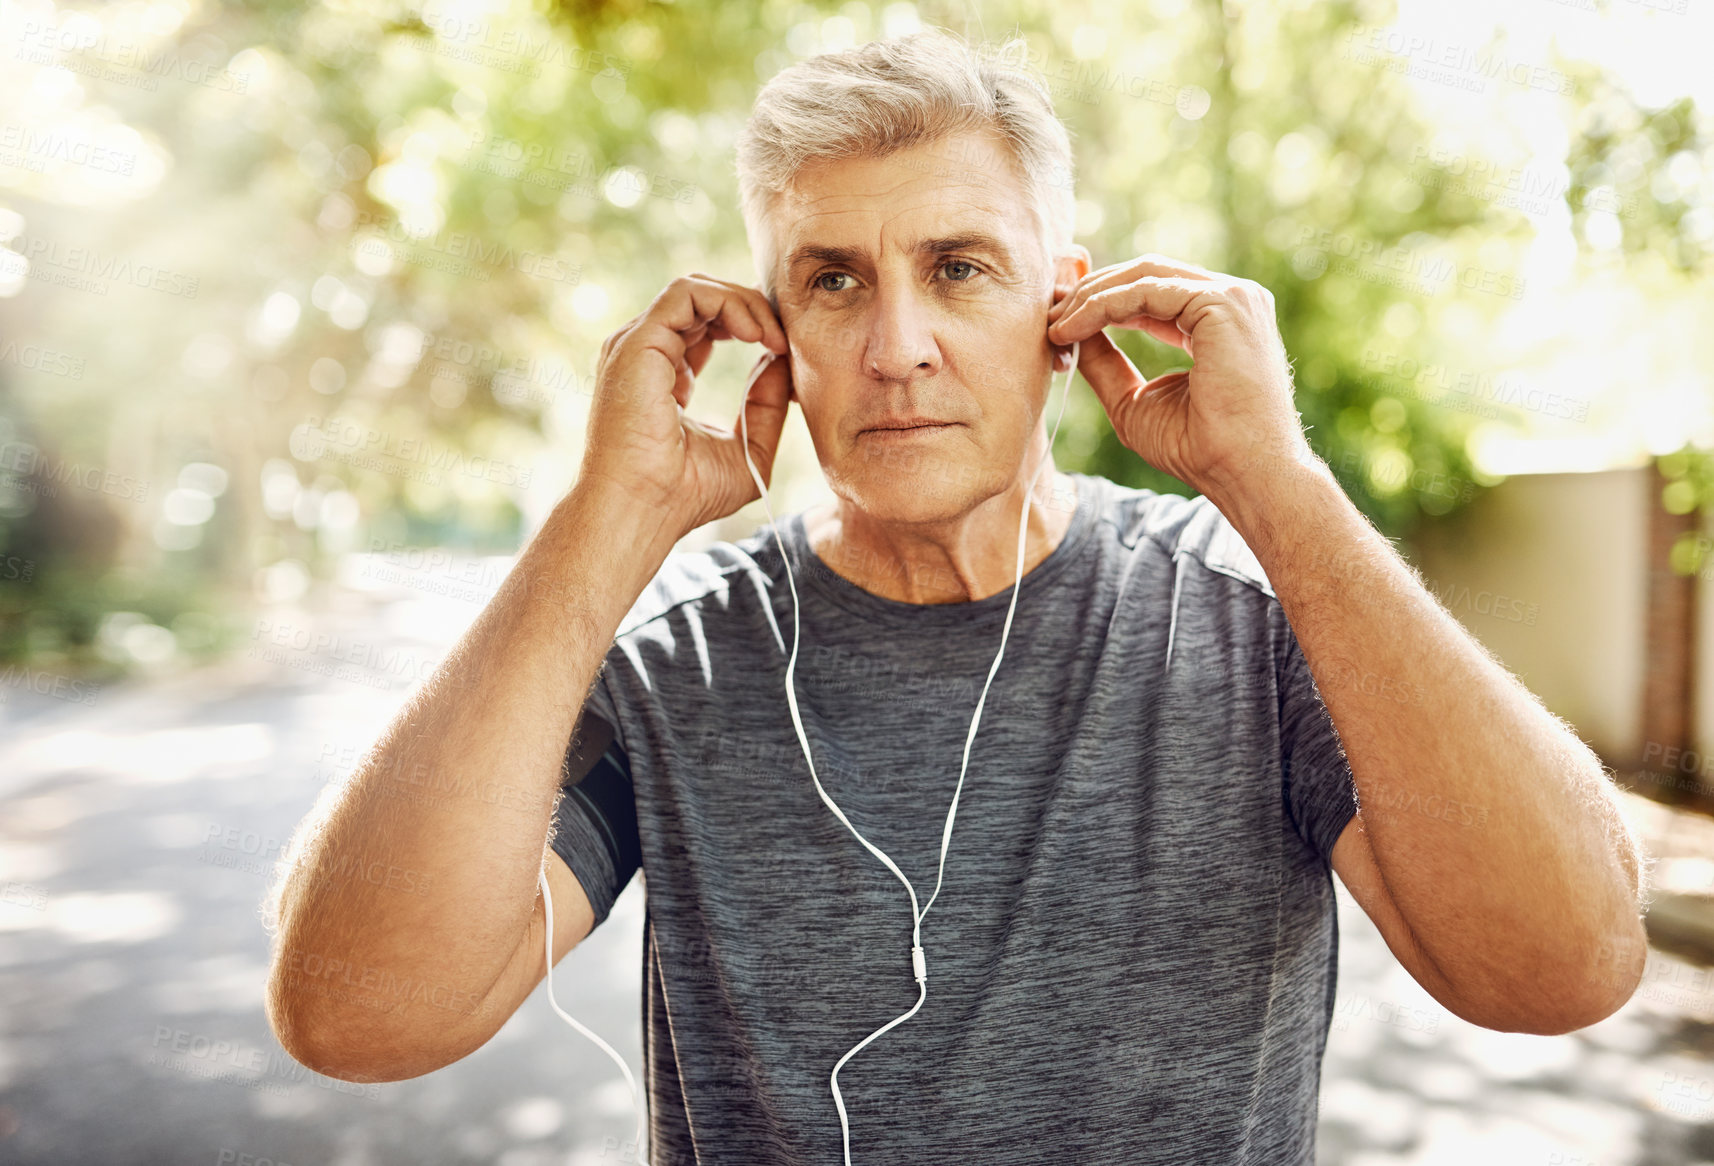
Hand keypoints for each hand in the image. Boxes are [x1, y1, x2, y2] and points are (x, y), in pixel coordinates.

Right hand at [581, 274, 793, 538]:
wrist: (643, 510)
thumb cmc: (686, 494)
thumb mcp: (747, 449)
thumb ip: (766, 405)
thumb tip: (783, 361)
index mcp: (666, 374)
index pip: (709, 325)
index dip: (752, 326)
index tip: (786, 350)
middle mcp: (648, 353)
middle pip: (705, 301)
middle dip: (754, 309)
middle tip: (787, 340)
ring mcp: (639, 344)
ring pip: (699, 289)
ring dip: (747, 304)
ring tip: (775, 338)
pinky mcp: (639, 340)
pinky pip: (688, 293)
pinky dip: (730, 303)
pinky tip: (756, 335)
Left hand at [1045, 254, 1312, 500]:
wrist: (1242, 474)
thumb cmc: (1198, 449)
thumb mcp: (1134, 400)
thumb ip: (1105, 363)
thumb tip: (1068, 332)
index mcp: (1218, 320)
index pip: (1151, 290)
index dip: (1100, 300)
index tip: (1057, 319)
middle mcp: (1232, 300)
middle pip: (1145, 273)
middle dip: (1089, 289)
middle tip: (1047, 312)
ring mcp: (1232, 297)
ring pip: (1142, 276)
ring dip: (1090, 297)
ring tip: (1055, 326)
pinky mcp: (1222, 303)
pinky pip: (1145, 291)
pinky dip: (1102, 305)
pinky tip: (1071, 329)